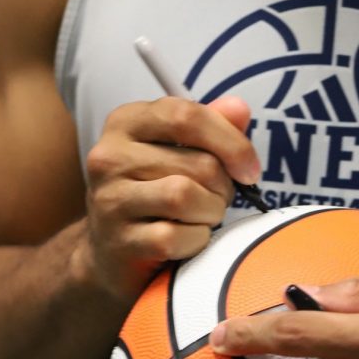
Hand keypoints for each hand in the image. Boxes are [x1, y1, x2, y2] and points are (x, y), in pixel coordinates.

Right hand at [81, 95, 259, 300]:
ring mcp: (110, 200)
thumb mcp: (177, 148)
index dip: (231, 142)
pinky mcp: (118, 241)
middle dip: (223, 186)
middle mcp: (109, 156)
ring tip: (202, 216)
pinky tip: (185, 239)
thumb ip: (210, 124)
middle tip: (216, 197)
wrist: (110, 249)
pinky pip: (174, 237)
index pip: (187, 116)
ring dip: (210, 212)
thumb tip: (239, 108)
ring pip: (185, 197)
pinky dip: (194, 241)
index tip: (249, 168)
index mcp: (126, 122)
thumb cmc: (153, 191)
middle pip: (198, 163)